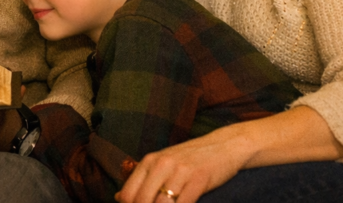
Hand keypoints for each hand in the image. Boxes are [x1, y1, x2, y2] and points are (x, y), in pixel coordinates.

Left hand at [115, 127, 248, 202]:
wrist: (223, 145)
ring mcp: (180, 171)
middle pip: (142, 200)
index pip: (129, 194)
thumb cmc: (191, 159)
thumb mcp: (162, 164)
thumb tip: (119, 198)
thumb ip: (142, 180)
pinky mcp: (198, 178)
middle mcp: (161, 164)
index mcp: (149, 161)